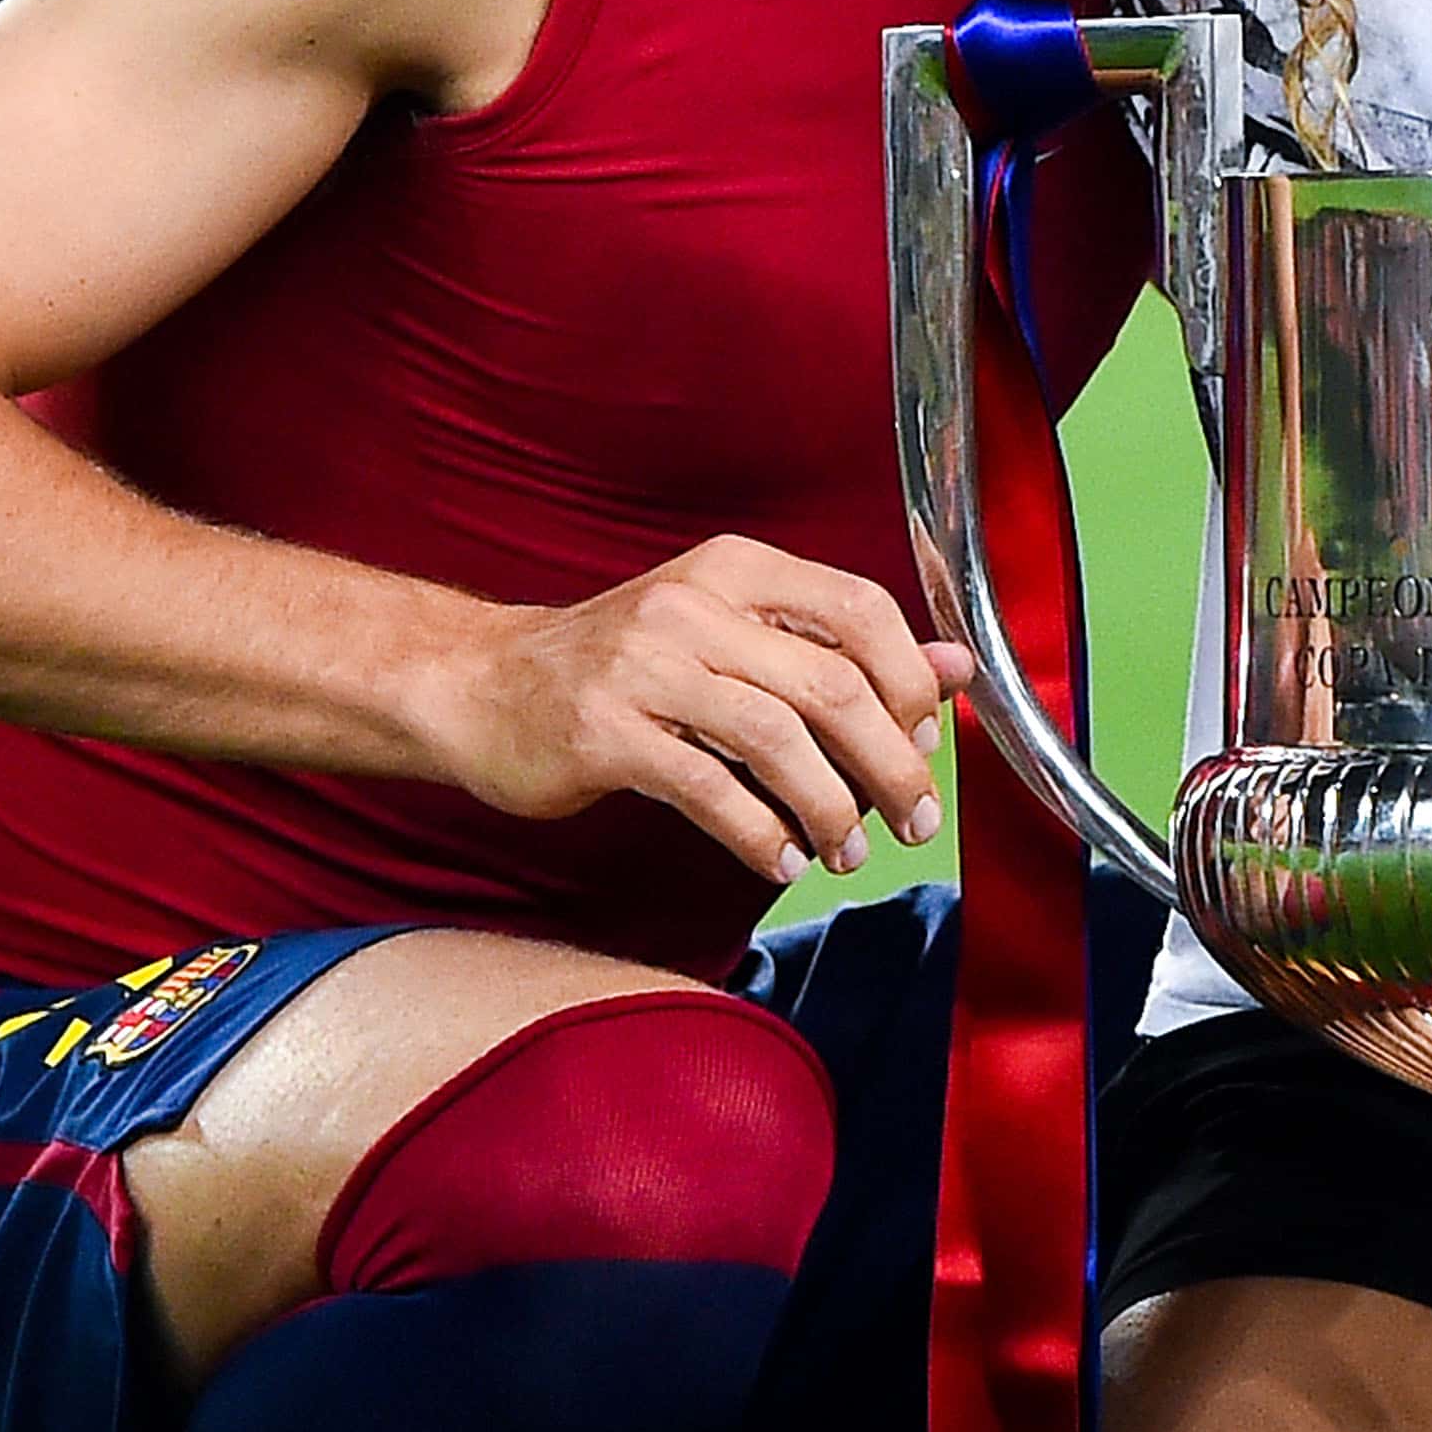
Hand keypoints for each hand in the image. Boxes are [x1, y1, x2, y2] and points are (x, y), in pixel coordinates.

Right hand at [427, 535, 966, 887]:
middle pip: (832, 686)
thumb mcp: (729, 636)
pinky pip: (710, 790)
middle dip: (892, 766)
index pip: (860, 610)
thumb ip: (836, 651)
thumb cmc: (616, 667)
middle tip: (915, 820)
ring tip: (846, 852)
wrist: (478, 685)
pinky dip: (761, 836)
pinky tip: (781, 861)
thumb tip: (953, 670)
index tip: (926, 742)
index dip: (910, 684)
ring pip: (779, 741)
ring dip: (832, 811)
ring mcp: (644, 666)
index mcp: (735, 569)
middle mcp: (693, 605)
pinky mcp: (605, 731)